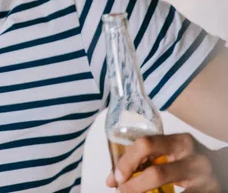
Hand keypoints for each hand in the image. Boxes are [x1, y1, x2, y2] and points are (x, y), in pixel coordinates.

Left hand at [105, 133, 222, 192]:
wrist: (221, 168)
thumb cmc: (184, 160)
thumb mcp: (167, 154)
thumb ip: (141, 161)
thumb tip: (111, 180)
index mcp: (178, 140)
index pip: (145, 144)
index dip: (126, 162)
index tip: (117, 177)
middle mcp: (193, 156)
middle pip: (156, 172)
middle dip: (134, 185)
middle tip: (123, 191)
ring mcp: (204, 177)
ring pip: (167, 189)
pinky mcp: (211, 191)